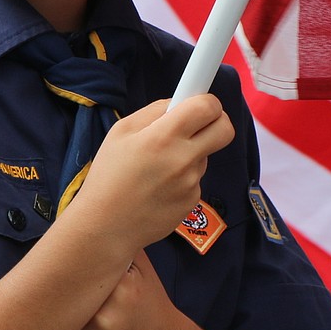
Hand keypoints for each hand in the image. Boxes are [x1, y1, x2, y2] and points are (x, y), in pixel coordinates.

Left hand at [62, 251, 176, 329]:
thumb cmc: (149, 302)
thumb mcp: (143, 269)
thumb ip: (122, 247)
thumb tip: (96, 223)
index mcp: (124, 292)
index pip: (83, 272)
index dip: (73, 265)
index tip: (68, 262)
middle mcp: (108, 321)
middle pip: (67, 296)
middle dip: (63, 289)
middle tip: (58, 280)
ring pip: (60, 319)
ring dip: (61, 311)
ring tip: (73, 304)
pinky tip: (77, 325)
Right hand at [76, 94, 232, 249]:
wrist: (105, 227)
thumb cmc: (108, 176)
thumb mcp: (121, 132)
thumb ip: (154, 112)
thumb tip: (180, 102)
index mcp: (163, 137)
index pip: (208, 107)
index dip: (208, 102)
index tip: (200, 103)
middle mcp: (183, 159)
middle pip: (225, 129)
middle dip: (216, 121)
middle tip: (198, 125)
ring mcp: (191, 183)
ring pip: (205, 154)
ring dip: (190, 153)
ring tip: (158, 167)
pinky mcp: (192, 201)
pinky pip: (195, 178)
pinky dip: (183, 177)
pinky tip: (159, 187)